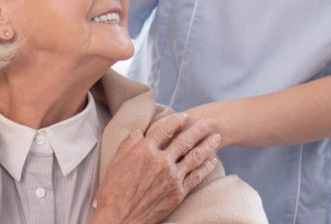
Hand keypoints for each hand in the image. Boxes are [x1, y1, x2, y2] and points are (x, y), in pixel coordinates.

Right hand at [89, 116, 222, 223]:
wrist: (120, 218)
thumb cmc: (113, 192)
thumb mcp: (115, 163)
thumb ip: (129, 145)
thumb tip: (139, 132)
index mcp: (144, 151)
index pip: (164, 130)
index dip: (176, 121)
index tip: (184, 116)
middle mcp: (161, 161)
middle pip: (185, 140)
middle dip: (199, 129)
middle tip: (210, 122)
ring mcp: (172, 177)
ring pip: (195, 156)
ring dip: (208, 145)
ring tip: (217, 138)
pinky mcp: (178, 192)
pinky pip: (196, 176)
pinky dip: (206, 167)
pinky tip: (213, 161)